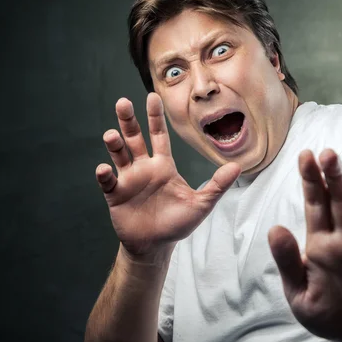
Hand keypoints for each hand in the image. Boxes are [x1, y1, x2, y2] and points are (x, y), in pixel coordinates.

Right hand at [95, 93, 240, 259]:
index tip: (153, 97)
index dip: (155, 117)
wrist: (157, 245)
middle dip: (129, 121)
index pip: (159, 136)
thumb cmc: (178, 223)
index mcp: (164, 166)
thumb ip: (218, 185)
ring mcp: (128, 180)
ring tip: (111, 134)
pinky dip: (104, 174)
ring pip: (119, 155)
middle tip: (123, 102)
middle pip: (135, 138)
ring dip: (114, 144)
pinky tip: (104, 169)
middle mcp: (144, 168)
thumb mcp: (201, 203)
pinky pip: (108, 182)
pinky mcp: (116, 195)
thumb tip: (238, 166)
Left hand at [268, 149, 341, 341]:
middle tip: (329, 153)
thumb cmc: (325, 313)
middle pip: (340, 204)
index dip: (310, 181)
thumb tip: (275, 228)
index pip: (314, 206)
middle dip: (334, 179)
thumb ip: (288, 262)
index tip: (305, 154)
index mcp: (320, 245)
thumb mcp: (298, 293)